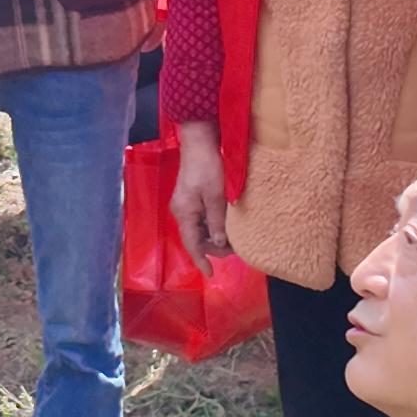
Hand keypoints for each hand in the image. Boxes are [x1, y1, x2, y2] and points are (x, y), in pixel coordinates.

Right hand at [169, 126, 231, 260]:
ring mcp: (185, 205)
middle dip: (213, 247)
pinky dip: (212, 226)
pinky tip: (224, 225)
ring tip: (233, 238)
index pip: (192, 245)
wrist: (199, 142)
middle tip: (236, 248)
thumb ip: (216, 222)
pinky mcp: (190, 198)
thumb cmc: (207, 167)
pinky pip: (200, 219)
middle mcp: (181, 212)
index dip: (201, 261)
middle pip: (196, 239)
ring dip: (213, 236)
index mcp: (184, 214)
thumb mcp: (216, 196)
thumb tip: (218, 244)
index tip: (211, 274)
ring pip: (199, 229)